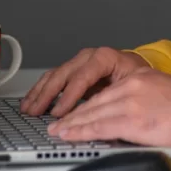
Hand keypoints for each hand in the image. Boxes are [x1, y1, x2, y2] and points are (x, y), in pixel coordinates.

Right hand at [20, 47, 150, 116]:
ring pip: (55, 75)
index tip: (60, 112)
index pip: (82, 76)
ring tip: (29, 108)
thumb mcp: (132, 87)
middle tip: (38, 111)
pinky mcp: (74, 71)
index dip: (69, 96)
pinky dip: (41, 90)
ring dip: (40, 93)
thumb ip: (114, 97)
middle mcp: (90, 57)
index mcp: (105, 57)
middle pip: (64, 74)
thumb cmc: (139, 80)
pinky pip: (53, 78)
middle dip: (48, 94)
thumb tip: (98, 113)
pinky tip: (32, 101)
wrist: (141, 71)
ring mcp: (80, 62)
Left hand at [46, 67, 170, 147]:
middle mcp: (132, 85)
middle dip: (73, 114)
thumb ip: (143, 101)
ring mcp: (131, 102)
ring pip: (92, 114)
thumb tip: (127, 118)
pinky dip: (81, 132)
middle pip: (94, 101)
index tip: (74, 110)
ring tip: (58, 132)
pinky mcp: (132, 120)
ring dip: (72, 124)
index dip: (85, 102)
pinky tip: (70, 135)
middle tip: (57, 122)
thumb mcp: (165, 94)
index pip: (105, 91)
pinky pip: (99, 127)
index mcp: (140, 76)